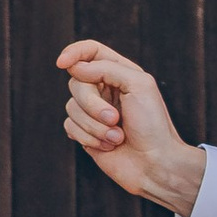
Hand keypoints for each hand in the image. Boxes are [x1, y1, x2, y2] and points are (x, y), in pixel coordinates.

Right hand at [59, 41, 206, 216]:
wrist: (154, 164)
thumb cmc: (152, 125)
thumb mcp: (138, 85)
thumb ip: (106, 68)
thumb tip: (76, 67)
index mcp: (119, 72)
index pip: (90, 51)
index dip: (73, 53)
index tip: (62, 63)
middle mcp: (104, 89)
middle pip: (76, 82)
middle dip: (92, 104)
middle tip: (114, 119)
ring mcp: (93, 112)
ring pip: (71, 107)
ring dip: (94, 126)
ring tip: (117, 137)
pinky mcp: (85, 134)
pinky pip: (69, 127)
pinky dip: (89, 137)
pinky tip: (108, 146)